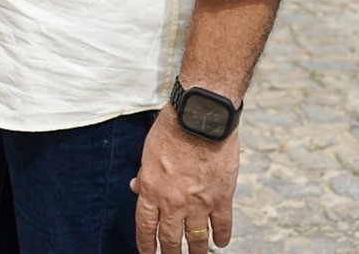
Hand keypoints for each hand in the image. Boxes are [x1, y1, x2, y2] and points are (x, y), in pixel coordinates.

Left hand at [131, 109, 238, 252]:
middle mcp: (173, 202)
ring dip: (196, 251)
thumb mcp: (148, 152)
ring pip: (196, 239)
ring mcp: (199, 203)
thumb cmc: (172, 129)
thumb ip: (144, 174)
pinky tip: (221, 242)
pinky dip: (222, 236)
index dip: (145, 245)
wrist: (200, 118)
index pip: (145, 227)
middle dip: (169, 253)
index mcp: (151, 190)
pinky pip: (222, 225)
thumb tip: (136, 188)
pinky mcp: (222, 198)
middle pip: (169, 239)